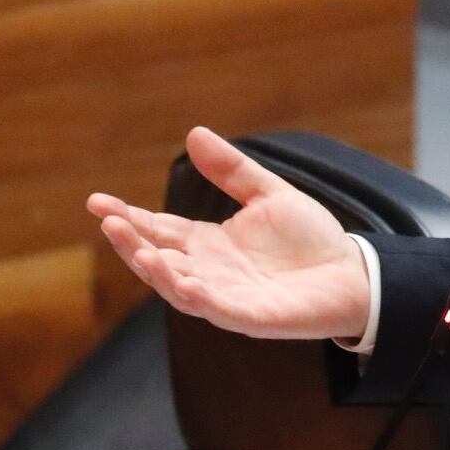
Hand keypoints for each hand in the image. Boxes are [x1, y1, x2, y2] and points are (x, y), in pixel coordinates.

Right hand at [86, 127, 370, 340]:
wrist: (352, 275)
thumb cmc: (310, 239)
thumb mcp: (269, 194)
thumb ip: (232, 170)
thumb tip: (194, 132)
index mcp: (208, 243)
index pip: (158, 229)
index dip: (128, 217)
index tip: (97, 202)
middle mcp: (208, 271)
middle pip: (157, 256)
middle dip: (130, 241)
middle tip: (106, 220)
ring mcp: (225, 296)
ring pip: (176, 286)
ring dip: (153, 269)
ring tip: (133, 248)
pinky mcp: (249, 317)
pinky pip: (214, 308)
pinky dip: (195, 295)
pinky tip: (180, 280)